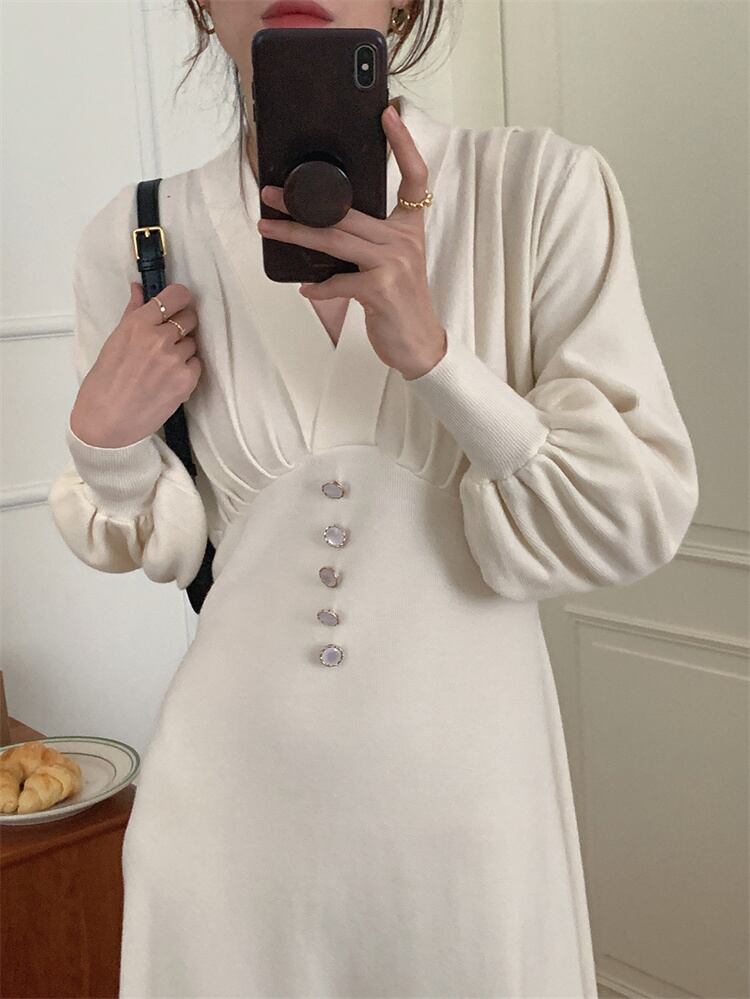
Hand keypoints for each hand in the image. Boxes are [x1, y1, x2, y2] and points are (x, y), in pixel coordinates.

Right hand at [70, 282, 202, 447]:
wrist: (107, 422)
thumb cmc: (104, 385)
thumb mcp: (114, 342)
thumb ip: (132, 312)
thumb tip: (139, 289)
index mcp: (137, 325)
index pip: (174, 296)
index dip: (181, 297)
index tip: (180, 301)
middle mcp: (159, 339)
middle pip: (190, 317)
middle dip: (182, 324)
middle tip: (168, 338)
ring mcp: (175, 360)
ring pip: (192, 343)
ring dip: (182, 350)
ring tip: (162, 365)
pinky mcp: (186, 381)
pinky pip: (196, 365)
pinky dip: (187, 370)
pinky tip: (168, 379)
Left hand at [256, 104, 446, 380]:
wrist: (419, 346)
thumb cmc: (399, 306)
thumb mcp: (390, 267)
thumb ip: (367, 245)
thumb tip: (322, 231)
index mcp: (409, 229)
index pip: (414, 177)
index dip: (404, 144)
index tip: (389, 114)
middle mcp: (403, 240)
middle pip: (347, 211)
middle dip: (303, 202)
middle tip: (271, 193)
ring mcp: (394, 263)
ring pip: (334, 239)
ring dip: (295, 234)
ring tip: (268, 227)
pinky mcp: (381, 288)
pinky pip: (338, 281)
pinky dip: (319, 287)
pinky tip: (307, 290)